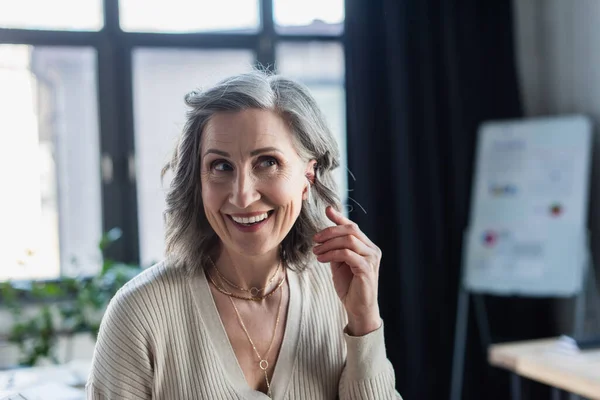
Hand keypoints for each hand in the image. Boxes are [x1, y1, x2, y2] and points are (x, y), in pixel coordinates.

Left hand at [313, 206, 381, 335]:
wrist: (358, 308)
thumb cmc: (349, 285)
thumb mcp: (340, 262)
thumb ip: (336, 248)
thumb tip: (324, 233)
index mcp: (367, 246)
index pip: (353, 226)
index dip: (339, 217)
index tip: (326, 210)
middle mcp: (372, 249)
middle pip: (351, 230)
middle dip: (330, 231)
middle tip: (315, 239)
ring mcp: (371, 258)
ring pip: (348, 240)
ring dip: (328, 244)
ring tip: (316, 251)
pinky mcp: (366, 269)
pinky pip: (347, 254)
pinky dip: (331, 254)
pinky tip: (321, 259)